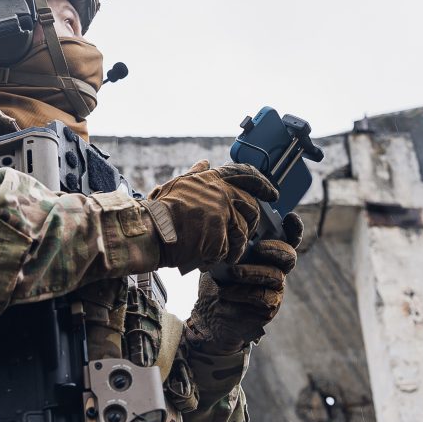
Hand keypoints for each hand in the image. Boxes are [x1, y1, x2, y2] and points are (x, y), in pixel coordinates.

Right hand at [147, 160, 277, 272]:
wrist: (151, 232)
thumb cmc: (159, 210)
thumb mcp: (178, 185)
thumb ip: (196, 175)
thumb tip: (204, 162)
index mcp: (212, 181)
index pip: (246, 175)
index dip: (262, 184)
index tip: (272, 194)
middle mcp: (221, 196)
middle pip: (251, 208)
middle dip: (252, 222)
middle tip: (248, 231)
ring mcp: (222, 217)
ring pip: (242, 233)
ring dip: (236, 245)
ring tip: (227, 253)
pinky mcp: (219, 238)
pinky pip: (228, 251)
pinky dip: (220, 257)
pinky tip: (209, 259)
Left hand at [185, 212, 302, 353]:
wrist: (209, 314)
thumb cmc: (217, 280)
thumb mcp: (220, 256)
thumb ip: (231, 241)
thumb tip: (229, 222)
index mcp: (268, 254)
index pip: (288, 238)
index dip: (294, 228)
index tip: (290, 217)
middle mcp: (275, 269)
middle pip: (289, 256)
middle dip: (276, 249)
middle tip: (258, 248)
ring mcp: (275, 289)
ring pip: (275, 276)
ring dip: (253, 272)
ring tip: (232, 272)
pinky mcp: (269, 307)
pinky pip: (262, 297)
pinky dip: (242, 292)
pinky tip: (225, 292)